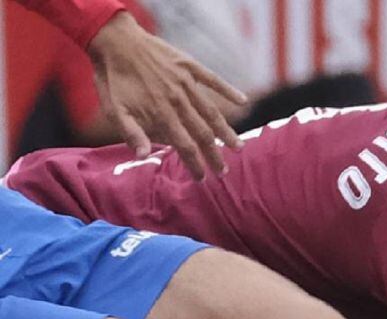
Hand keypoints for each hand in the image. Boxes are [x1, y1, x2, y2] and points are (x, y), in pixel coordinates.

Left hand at [87, 12, 247, 178]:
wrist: (113, 40)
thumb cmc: (111, 78)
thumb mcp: (113, 109)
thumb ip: (131, 133)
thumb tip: (143, 156)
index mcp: (160, 114)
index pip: (184, 145)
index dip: (195, 164)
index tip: (202, 178)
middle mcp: (178, 100)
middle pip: (203, 133)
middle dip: (215, 155)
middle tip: (224, 172)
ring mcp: (186, 83)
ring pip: (212, 112)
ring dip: (227, 132)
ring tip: (239, 147)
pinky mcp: (190, 66)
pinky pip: (214, 80)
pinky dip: (229, 90)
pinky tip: (243, 101)